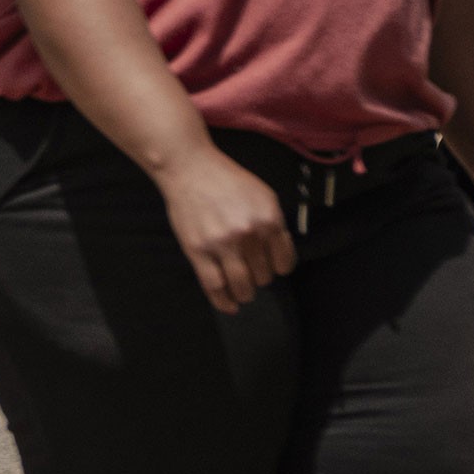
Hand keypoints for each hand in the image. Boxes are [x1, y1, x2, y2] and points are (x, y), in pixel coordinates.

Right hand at [154, 147, 295, 312]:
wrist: (190, 168)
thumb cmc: (225, 179)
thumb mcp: (262, 194)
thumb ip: (274, 223)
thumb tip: (279, 254)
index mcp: (268, 218)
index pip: (284, 262)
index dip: (279, 267)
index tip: (274, 267)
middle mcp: (247, 233)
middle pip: (264, 276)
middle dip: (261, 277)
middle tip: (254, 273)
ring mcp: (222, 244)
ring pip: (242, 286)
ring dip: (245, 294)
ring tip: (244, 292)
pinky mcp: (198, 251)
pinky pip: (214, 286)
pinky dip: (223, 302)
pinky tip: (229, 305)